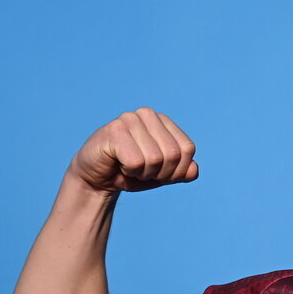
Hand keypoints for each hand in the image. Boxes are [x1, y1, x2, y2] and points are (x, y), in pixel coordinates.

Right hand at [68, 107, 197, 194]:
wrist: (97, 179)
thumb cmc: (132, 174)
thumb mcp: (163, 175)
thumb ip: (182, 172)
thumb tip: (194, 170)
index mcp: (163, 121)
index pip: (188, 149)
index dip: (177, 170)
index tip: (159, 173)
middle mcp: (147, 114)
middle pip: (173, 154)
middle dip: (161, 173)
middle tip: (142, 172)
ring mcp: (129, 119)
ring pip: (155, 159)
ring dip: (143, 173)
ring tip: (129, 167)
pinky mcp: (114, 131)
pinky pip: (136, 162)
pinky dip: (129, 171)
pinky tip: (118, 164)